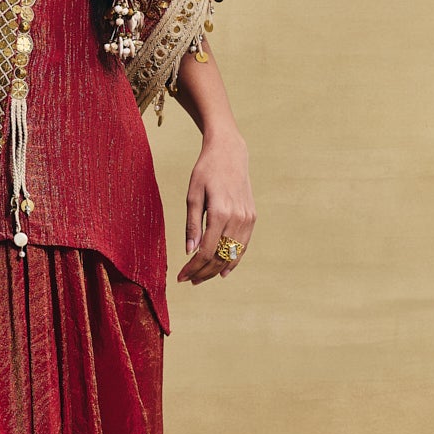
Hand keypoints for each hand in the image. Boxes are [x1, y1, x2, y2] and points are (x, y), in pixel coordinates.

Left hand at [178, 129, 254, 284]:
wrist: (230, 152)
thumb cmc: (206, 171)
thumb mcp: (193, 195)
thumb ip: (192, 224)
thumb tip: (190, 251)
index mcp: (220, 212)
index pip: (206, 251)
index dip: (193, 267)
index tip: (181, 277)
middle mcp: (237, 218)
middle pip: (220, 256)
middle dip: (203, 272)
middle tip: (189, 280)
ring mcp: (248, 218)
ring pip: (233, 254)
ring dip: (216, 269)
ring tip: (201, 277)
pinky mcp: (252, 217)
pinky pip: (243, 245)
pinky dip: (234, 260)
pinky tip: (222, 270)